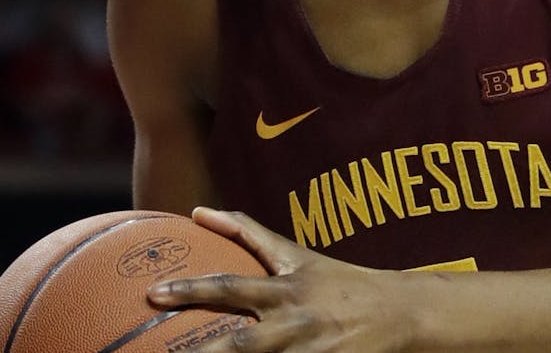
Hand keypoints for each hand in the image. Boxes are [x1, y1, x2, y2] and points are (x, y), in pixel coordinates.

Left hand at [147, 207, 410, 351]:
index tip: (153, 294)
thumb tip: (199, 211)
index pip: (231, 288)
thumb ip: (247, 233)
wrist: (396, 313)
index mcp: (285, 291)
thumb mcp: (296, 255)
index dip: (191, 291)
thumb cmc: (338, 281)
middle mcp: (293, 324)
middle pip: (240, 345)